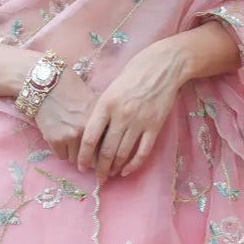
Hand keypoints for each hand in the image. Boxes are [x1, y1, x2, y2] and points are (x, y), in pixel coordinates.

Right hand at [32, 64, 97, 164]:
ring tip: (72, 143)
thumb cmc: (71, 90)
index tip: (104, 160)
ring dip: (75, 154)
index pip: (106, 149)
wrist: (46, 84)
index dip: (105, 157)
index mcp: (98, 121)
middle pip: (92, 159)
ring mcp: (68, 136)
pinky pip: (61, 156)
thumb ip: (102, 123)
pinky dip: (62, 151)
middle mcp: (84, 131)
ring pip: (75, 159)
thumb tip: (108, 142)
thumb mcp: (93, 103)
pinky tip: (61, 140)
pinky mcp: (54, 139)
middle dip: (90, 160)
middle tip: (88, 157)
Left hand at [76, 41, 184, 182]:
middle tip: (96, 177)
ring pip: (122, 154)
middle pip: (106, 151)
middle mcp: (121, 115)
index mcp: (106, 104)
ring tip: (109, 174)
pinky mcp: (154, 126)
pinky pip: (142, 152)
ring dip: (114, 168)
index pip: (90, 137)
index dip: (83, 156)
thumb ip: (101, 110)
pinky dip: (133, 165)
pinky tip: (126, 171)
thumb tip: (92, 134)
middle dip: (99, 168)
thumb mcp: (110, 88)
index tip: (80, 166)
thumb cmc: (133, 74)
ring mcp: (139, 122)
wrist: (163, 66)